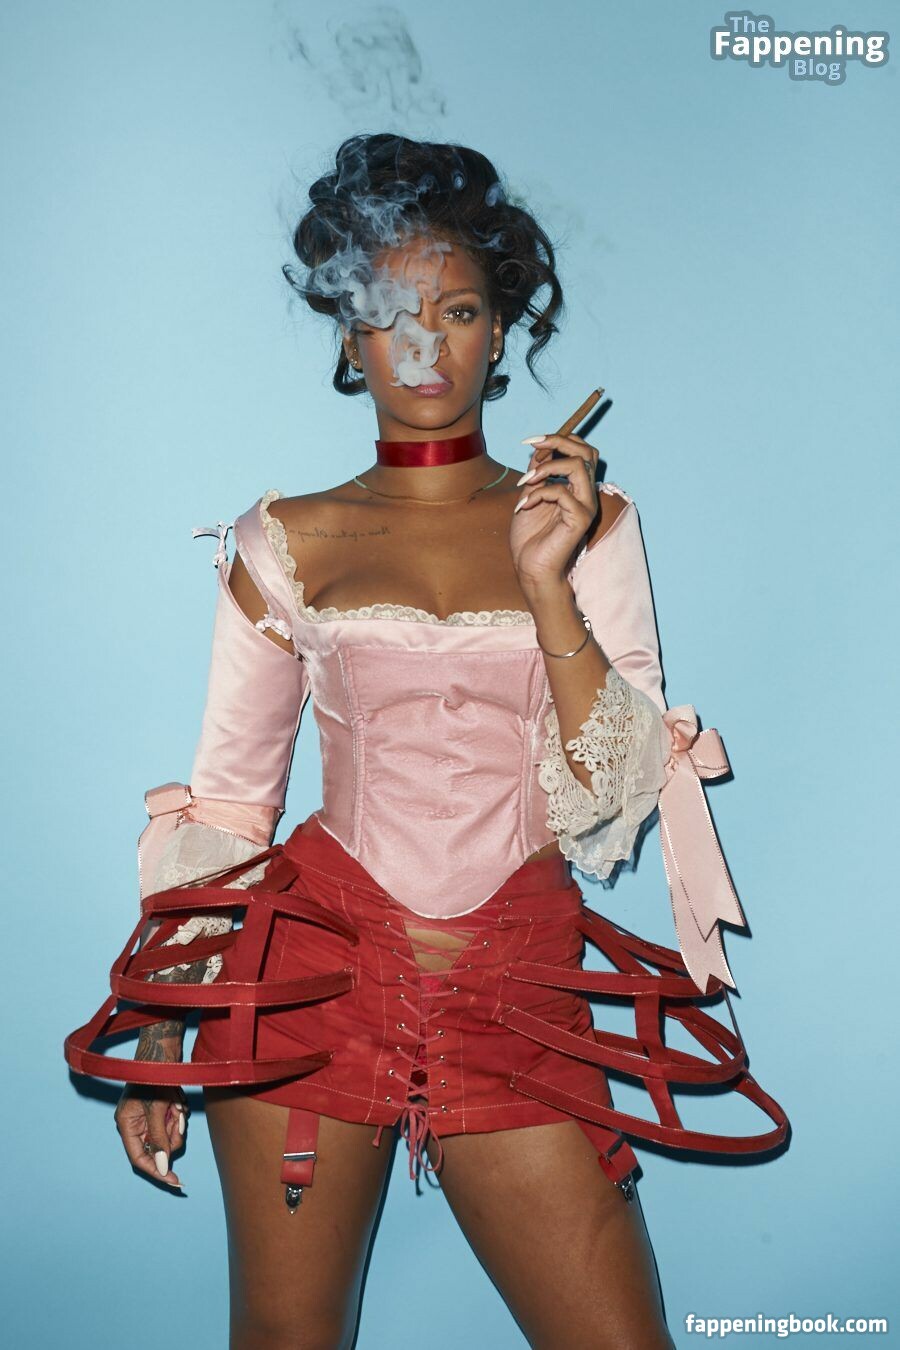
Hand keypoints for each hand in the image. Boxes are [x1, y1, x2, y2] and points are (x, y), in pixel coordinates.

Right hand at [115, 1025, 187, 1190]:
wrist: (165, 1048)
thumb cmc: (156, 1075)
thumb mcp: (157, 1109)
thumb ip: (159, 1139)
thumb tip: (163, 1167)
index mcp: (126, 1124)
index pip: (139, 1158)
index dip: (157, 1171)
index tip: (176, 1181)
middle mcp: (135, 1122)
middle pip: (157, 1146)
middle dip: (171, 1134)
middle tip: (177, 1116)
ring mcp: (148, 1115)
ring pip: (168, 1134)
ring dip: (176, 1121)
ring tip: (176, 1102)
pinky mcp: (160, 1107)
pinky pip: (173, 1121)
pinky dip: (179, 1111)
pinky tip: (178, 1098)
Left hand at [509, 433, 599, 589]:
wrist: (530, 568)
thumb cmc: (530, 537)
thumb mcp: (529, 496)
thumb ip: (537, 474)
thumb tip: (538, 449)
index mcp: (577, 488)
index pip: (581, 451)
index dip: (559, 439)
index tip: (531, 441)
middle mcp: (586, 494)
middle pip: (586, 452)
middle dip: (558, 441)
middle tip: (534, 444)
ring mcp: (586, 506)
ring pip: (578, 466)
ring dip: (547, 466)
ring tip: (526, 481)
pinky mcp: (581, 519)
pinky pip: (562, 492)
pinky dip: (539, 493)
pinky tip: (524, 506)